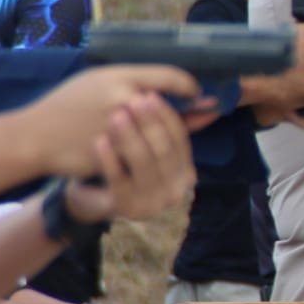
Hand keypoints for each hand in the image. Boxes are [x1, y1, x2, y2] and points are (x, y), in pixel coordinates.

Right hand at [16, 65, 201, 178]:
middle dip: (188, 115)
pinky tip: (160, 155)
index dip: (190, 86)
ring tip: (178, 137)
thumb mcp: (97, 82)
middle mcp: (123, 98)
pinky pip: (146, 155)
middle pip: (170, 109)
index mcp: (119, 76)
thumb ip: (134, 83)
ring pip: (162, 135)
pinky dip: (157, 156)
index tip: (197, 93)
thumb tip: (174, 88)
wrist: (34, 137)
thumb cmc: (67, 105)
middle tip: (200, 116)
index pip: (171, 76)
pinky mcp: (116, 153)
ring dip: (174, 137)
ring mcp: (121, 128)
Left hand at [62, 92, 195, 222]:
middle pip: (164, 150)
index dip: (167, 116)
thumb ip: (174, 128)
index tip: (150, 95)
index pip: (181, 140)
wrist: (96, 201)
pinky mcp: (126, 208)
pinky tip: (99, 140)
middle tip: (134, 101)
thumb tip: (207, 98)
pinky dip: (110, 158)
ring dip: (131, 136)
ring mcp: (152, 203)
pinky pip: (119, 179)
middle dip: (149, 123)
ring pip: (143, 163)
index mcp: (186, 175)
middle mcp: (174, 192)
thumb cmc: (129, 169)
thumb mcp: (153, 151)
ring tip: (116, 116)